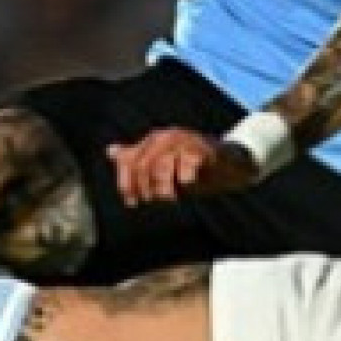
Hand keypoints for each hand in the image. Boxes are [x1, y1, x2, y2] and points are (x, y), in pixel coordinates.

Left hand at [108, 128, 260, 206]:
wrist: (230, 163)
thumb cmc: (193, 167)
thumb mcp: (163, 166)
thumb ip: (138, 160)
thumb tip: (110, 151)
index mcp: (153, 140)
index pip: (129, 162)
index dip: (126, 184)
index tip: (132, 202)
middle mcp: (166, 137)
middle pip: (143, 166)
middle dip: (146, 188)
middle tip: (155, 201)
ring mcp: (186, 141)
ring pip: (162, 165)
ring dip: (164, 187)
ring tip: (172, 197)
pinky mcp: (204, 149)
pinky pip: (188, 164)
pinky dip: (185, 179)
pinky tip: (187, 186)